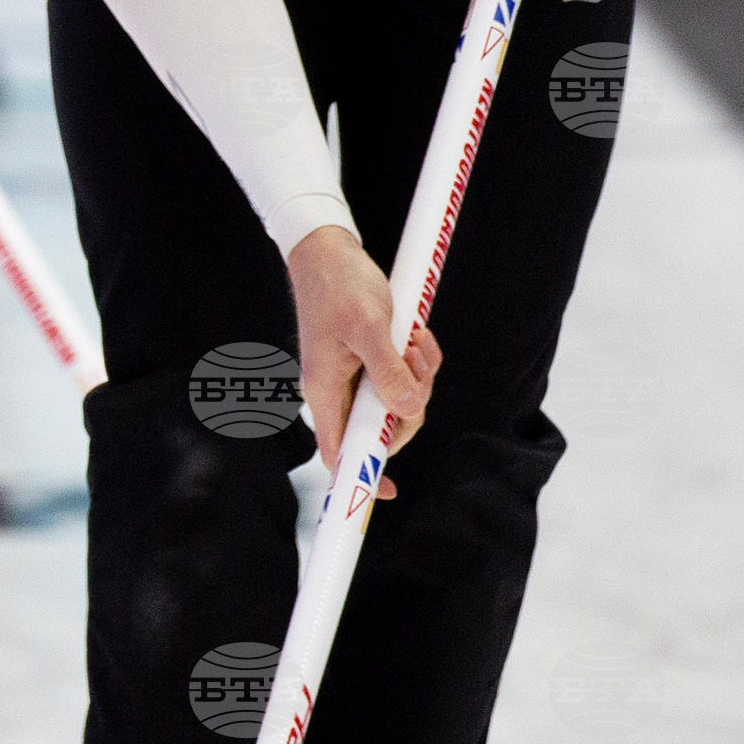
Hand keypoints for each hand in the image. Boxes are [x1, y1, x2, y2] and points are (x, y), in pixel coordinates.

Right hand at [285, 223, 440, 488]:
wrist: (329, 250)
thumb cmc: (339, 285)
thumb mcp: (369, 327)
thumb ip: (387, 371)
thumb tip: (403, 411)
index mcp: (325, 390)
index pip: (339, 452)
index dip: (362, 477)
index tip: (389, 493)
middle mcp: (338, 390)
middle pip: (382, 429)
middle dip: (409, 405)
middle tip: (414, 368)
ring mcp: (355, 376)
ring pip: (398, 402)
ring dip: (418, 377)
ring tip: (415, 341)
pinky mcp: (370, 361)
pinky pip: (402, 378)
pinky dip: (416, 362)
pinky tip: (415, 337)